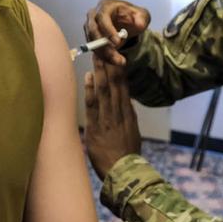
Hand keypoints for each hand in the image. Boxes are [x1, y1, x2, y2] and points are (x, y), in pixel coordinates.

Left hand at [83, 58, 141, 180]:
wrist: (124, 174)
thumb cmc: (127, 156)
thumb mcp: (132, 134)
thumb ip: (128, 117)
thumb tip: (125, 103)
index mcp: (128, 115)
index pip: (123, 87)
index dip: (119, 71)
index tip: (116, 56)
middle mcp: (119, 114)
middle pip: (114, 85)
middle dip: (109, 65)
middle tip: (105, 47)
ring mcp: (107, 120)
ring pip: (104, 91)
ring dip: (100, 72)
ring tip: (97, 56)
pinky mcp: (96, 129)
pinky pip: (93, 106)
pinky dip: (91, 91)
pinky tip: (90, 77)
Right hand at [84, 0, 150, 64]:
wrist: (126, 22)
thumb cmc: (132, 16)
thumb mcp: (141, 14)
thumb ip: (142, 18)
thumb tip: (139, 24)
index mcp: (105, 6)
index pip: (102, 18)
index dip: (108, 30)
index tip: (117, 42)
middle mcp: (94, 16)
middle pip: (93, 32)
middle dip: (105, 47)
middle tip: (118, 58)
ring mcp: (90, 27)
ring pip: (93, 43)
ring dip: (106, 55)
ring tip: (121, 61)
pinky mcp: (91, 38)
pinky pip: (95, 50)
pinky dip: (105, 57)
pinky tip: (116, 60)